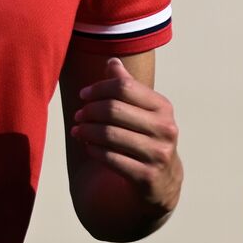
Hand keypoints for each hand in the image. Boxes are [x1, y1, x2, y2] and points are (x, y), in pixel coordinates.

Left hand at [71, 58, 181, 211]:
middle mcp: (165, 128)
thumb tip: (112, 62)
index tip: (84, 94)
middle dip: (90, 110)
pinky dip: (94, 150)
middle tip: (78, 114)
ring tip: (77, 130)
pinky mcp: (146, 176)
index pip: (125, 86)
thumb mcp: (144, 111)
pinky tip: (88, 146)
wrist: (164, 180)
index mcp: (163, 107)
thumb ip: (128, 87)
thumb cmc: (147, 137)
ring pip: (109, 134)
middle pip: (114, 109)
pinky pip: (110, 158)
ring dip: (86, 130)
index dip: (99, 88)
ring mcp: (158, 153)